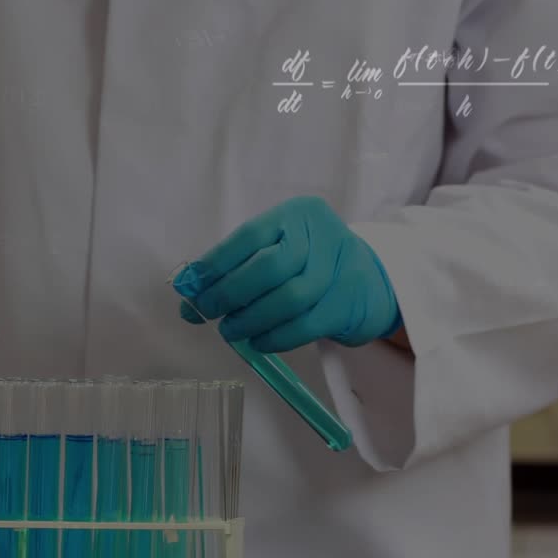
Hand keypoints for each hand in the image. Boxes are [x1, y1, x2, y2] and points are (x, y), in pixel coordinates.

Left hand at [173, 195, 401, 352]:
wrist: (368, 282)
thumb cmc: (311, 265)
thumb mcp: (278, 253)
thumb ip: (235, 272)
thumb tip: (189, 303)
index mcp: (297, 214)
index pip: (250, 236)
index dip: (216, 263)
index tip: (192, 287)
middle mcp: (321, 234)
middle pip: (270, 266)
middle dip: (231, 293)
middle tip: (209, 312)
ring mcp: (339, 268)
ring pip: (289, 298)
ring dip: (252, 320)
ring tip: (231, 331)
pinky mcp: (347, 302)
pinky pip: (306, 325)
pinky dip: (276, 338)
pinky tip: (258, 342)